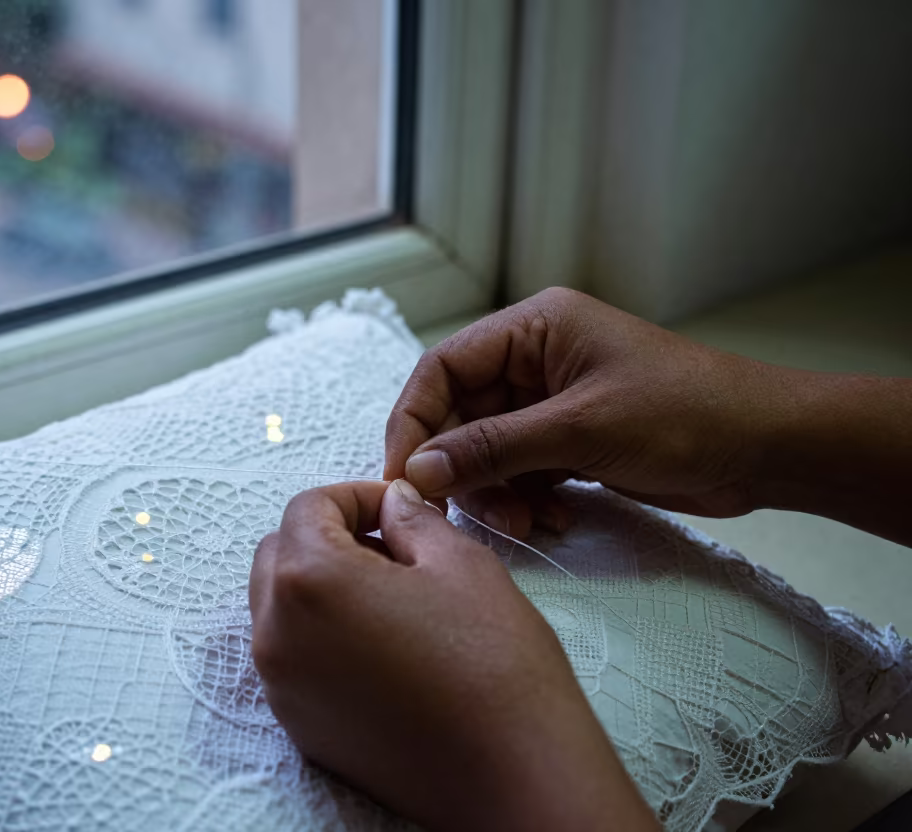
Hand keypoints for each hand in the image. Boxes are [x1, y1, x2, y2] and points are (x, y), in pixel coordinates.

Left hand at [250, 479, 656, 830]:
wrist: (513, 776)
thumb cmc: (493, 666)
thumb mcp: (460, 563)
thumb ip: (412, 520)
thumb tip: (393, 503)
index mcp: (308, 581)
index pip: (308, 507)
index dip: (356, 496)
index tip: (398, 510)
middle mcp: (276, 634)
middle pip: (280, 554)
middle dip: (329, 537)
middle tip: (393, 545)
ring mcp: (282, 686)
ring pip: (280, 608)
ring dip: (321, 586)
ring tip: (392, 596)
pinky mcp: (299, 726)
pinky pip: (293, 658)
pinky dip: (321, 636)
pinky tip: (384, 645)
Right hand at [385, 287, 778, 518]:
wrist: (768, 448)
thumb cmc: (686, 415)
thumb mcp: (580, 430)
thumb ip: (493, 448)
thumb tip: (418, 471)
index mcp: (533, 329)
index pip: (443, 369)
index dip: (415, 422)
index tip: (404, 477)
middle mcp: (535, 361)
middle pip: (461, 416)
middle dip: (462, 470)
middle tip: (467, 515)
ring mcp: (553, 404)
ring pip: (488, 452)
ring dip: (496, 493)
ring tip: (526, 524)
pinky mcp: (572, 441)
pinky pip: (521, 472)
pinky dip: (527, 500)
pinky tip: (554, 520)